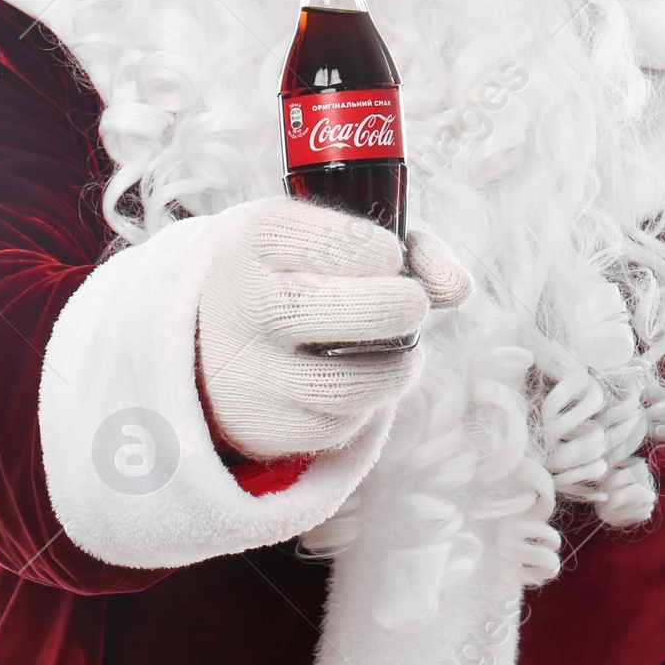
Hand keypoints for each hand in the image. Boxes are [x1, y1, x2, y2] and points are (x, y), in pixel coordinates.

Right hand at [197, 199, 471, 459]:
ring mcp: (256, 371)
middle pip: (364, 311)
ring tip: (395, 344)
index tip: (384, 257)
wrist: (206, 343)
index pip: (347, 242)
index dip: (384, 251)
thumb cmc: (292, 278)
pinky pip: (345, 420)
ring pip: (363, 379)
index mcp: (261, 240)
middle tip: (409, 305)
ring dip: (400, 362)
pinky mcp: (270, 425)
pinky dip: (370, 399)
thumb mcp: (327, 238)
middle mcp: (251, 304)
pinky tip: (357, 376)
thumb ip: (409, 248)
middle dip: (407, 306)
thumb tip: (459, 286)